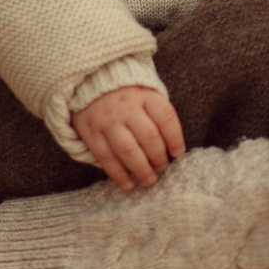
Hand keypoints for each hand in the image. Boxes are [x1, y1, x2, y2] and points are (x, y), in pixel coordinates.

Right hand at [71, 85, 185, 190]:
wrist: (89, 84)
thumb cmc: (126, 96)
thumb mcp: (145, 94)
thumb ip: (158, 116)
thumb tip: (173, 150)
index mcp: (144, 95)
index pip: (165, 118)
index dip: (175, 138)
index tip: (178, 153)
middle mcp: (126, 106)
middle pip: (148, 136)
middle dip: (158, 158)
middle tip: (162, 168)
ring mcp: (107, 120)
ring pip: (127, 149)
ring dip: (141, 169)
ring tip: (149, 180)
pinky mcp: (90, 132)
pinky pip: (106, 157)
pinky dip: (118, 174)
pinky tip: (128, 185)